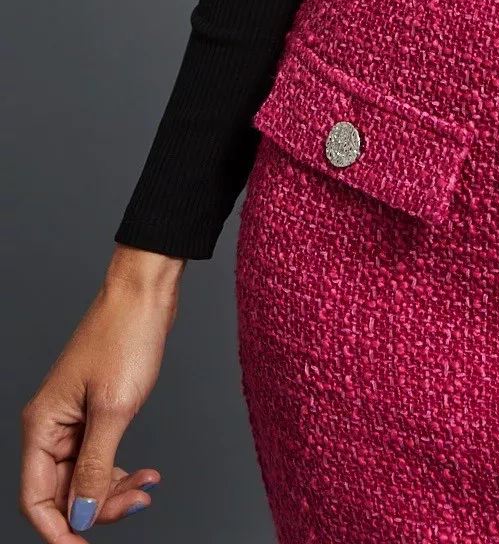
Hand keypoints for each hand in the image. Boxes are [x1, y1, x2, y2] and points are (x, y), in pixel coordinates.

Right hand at [19, 245, 184, 536]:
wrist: (146, 293)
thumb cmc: (125, 336)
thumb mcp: (114, 409)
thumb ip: (94, 468)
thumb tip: (79, 515)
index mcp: (42, 426)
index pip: (35, 499)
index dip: (57, 529)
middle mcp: (51, 427)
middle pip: (62, 493)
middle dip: (98, 507)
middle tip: (139, 503)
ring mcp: (74, 422)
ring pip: (84, 479)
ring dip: (113, 491)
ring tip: (148, 487)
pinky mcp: (96, 414)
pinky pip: (100, 460)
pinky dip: (121, 472)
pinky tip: (148, 474)